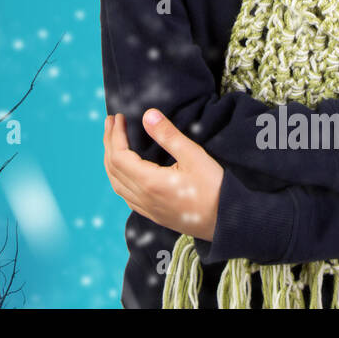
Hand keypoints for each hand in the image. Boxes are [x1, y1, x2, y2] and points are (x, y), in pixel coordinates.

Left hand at [102, 109, 223, 241]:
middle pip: (113, 169)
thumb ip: (168, 135)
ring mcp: (148, 209)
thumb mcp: (193, 156)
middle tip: (110, 122)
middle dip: (109, 143)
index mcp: (150, 183)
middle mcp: (144, 199)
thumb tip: (147, 115)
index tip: (118, 117)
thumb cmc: (214, 188)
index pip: (119, 156)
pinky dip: (118, 178)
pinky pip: (126, 196)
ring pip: (117, 184)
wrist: (229, 222)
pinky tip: (124, 170)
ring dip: (110, 161)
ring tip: (113, 142)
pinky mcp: (155, 215)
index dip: (115, 135)